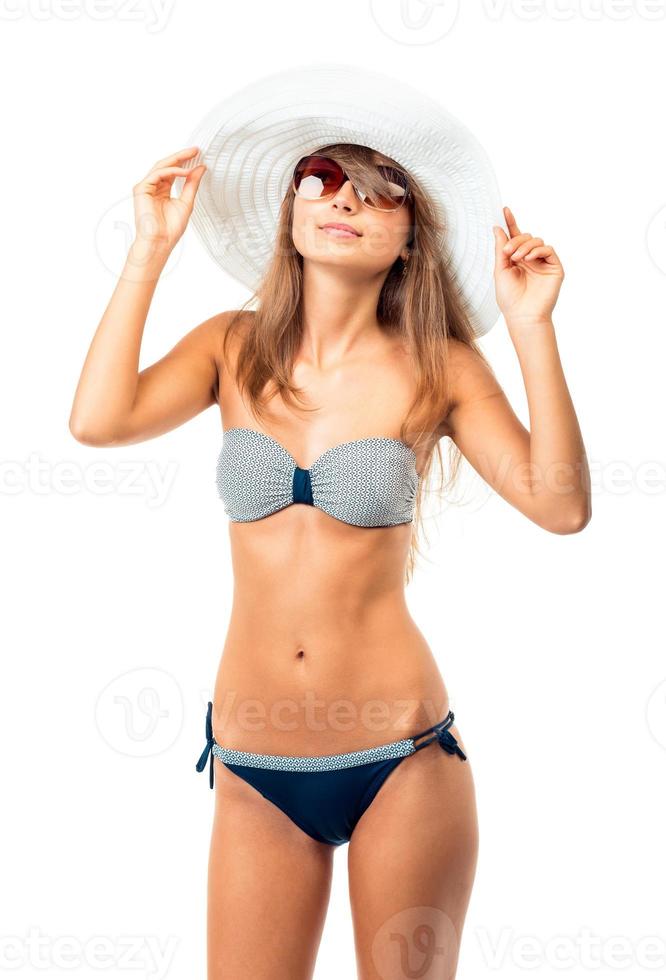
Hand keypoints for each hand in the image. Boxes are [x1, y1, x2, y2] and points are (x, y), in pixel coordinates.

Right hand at [131, 146, 205, 251]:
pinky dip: (173, 171)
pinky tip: (185, 172)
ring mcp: (146, 187)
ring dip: (177, 160)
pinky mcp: (141, 188)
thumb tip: (200, 168)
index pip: (173, 172)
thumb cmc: (171, 228)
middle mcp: (153, 187)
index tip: (198, 155)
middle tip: (196, 149)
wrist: (160, 241)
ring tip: (192, 155)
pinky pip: (158, 174)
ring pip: (161, 167)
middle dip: (181, 156)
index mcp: (162, 191)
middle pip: (167, 166)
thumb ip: (192, 184)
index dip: (185, 162)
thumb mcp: (187, 202)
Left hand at [493, 206, 563, 324]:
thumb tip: (498, 228)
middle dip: (516, 240)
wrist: (522, 315)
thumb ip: (500, 248)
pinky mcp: (554, 268)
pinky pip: (548, 250)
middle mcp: (530, 259)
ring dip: (525, 246)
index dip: (510, 223)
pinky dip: (538, 250)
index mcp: (516, 260)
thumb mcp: (500, 270)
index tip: (504, 210)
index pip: (515, 237)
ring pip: (537, 241)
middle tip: (507, 253)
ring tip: (517, 258)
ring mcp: (543, 263)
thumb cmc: (509, 298)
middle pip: (526, 237)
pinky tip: (529, 259)